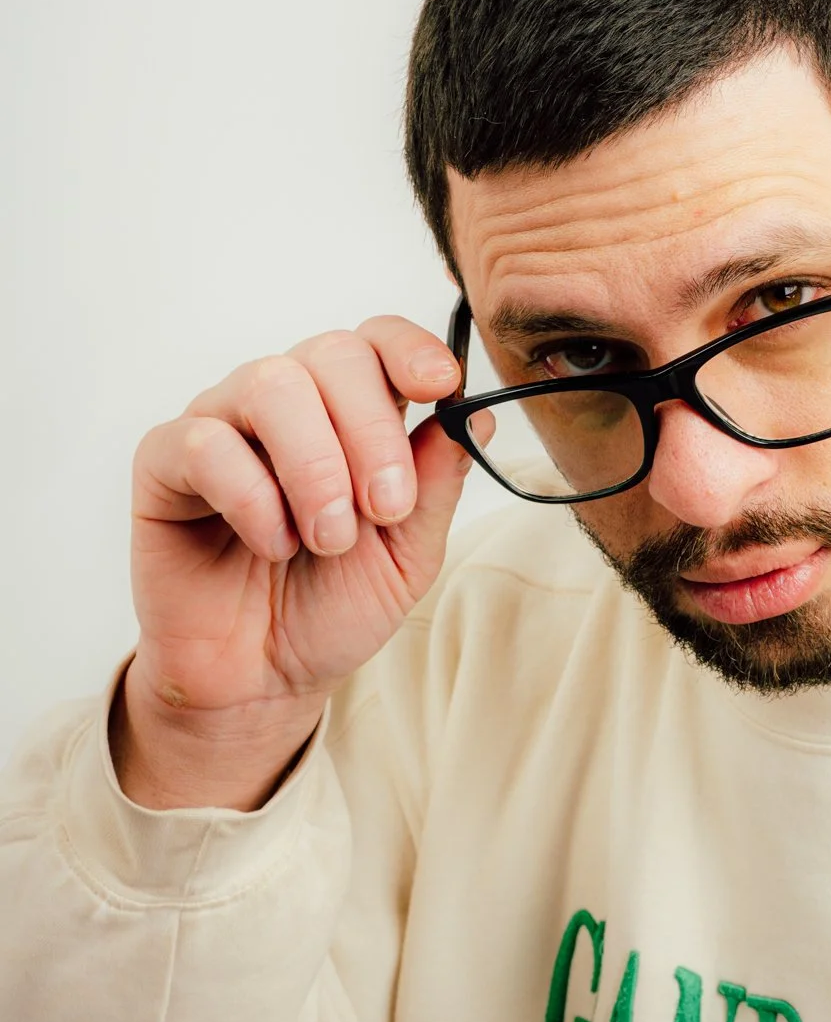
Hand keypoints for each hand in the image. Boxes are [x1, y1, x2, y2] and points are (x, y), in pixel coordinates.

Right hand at [116, 315, 473, 807]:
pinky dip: (251, 497)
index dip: (409, 350)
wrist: (262, 678)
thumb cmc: (331, 607)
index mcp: (350, 414)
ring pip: (270, 385)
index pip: (378, 343)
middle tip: (384, 508)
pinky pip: (206, 441)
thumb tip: (474, 414)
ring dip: (315, 466)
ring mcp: (223, 424)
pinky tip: (270, 544)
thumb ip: (435, 485)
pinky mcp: (165, 461)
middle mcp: (287, 404)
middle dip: (371, 431)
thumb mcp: (407, 556)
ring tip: (327, 539)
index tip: (438, 386)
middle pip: (332, 354)